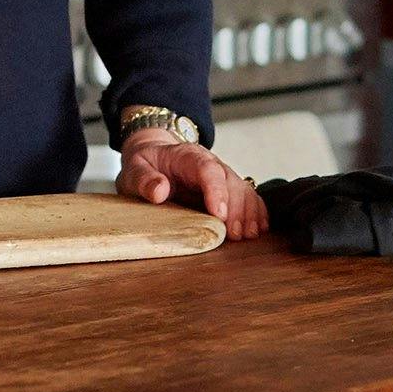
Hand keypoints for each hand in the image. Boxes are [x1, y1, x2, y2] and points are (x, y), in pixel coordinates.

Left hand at [117, 131, 268, 240]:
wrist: (154, 157)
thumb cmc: (145, 165)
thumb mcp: (135, 168)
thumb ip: (144, 178)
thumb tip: (159, 190)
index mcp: (187, 156)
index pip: (208, 169)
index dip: (216, 191)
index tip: (219, 214)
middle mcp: (210, 164)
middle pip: (230, 181)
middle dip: (236, 208)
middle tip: (234, 234)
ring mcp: (221, 176)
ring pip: (243, 190)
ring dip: (248, 213)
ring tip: (248, 235)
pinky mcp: (227, 190)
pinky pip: (247, 198)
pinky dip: (255, 212)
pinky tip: (258, 228)